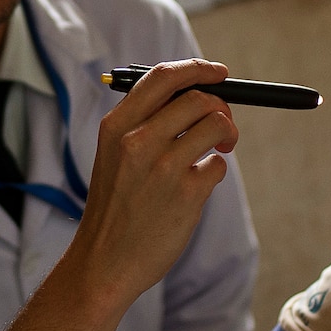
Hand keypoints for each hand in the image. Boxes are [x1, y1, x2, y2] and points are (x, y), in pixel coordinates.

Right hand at [67, 59, 237, 305]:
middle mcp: (138, 141)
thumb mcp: (113, 155)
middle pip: (198, 98)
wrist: (104, 262)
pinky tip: (196, 187)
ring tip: (219, 150)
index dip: (196, 69)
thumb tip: (193, 94)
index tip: (218, 72)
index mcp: (117, 126)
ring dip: (226, 135)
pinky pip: (217, 166)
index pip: (162, 77)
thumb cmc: (114, 207)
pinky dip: (214, 171)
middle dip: (220, 106)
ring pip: (216, 125)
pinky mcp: (186, 194)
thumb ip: (145, 123)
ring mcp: (163, 167)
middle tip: (223, 125)